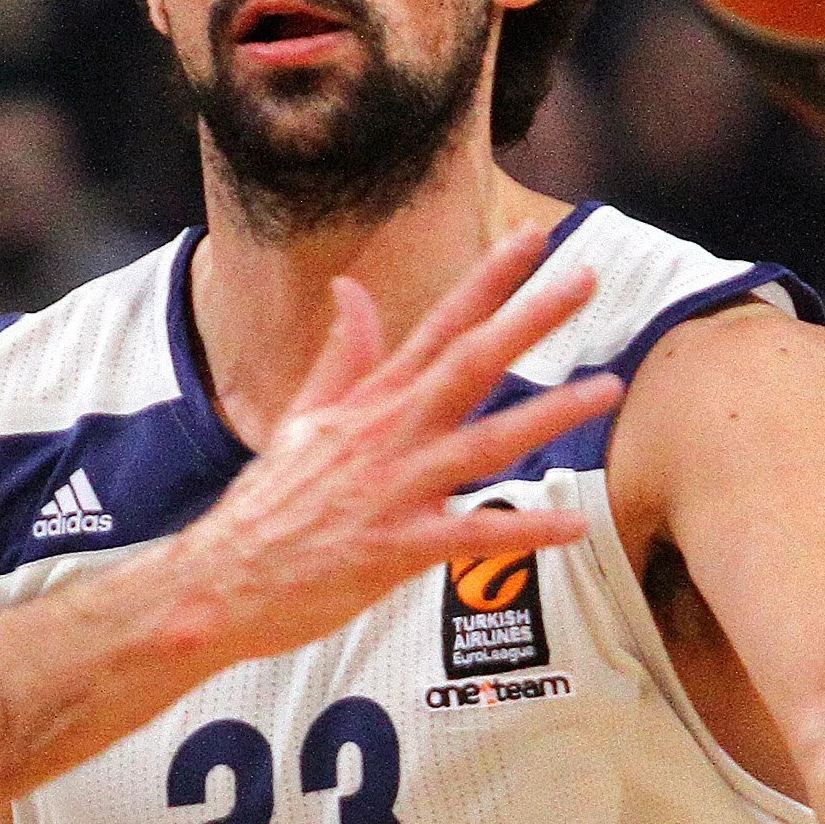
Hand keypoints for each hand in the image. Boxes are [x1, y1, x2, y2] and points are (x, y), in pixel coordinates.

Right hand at [159, 232, 620, 665]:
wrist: (218, 583)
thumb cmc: (264, 509)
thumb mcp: (299, 419)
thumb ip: (339, 358)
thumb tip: (349, 289)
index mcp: (368, 404)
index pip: (436, 327)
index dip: (486, 282)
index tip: (531, 241)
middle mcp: (387, 435)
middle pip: (469, 364)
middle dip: (529, 320)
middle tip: (584, 279)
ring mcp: (393, 490)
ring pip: (484, 442)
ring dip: (548, 414)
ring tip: (606, 388)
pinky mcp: (395, 548)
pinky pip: (472, 535)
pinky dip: (522, 530)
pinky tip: (571, 523)